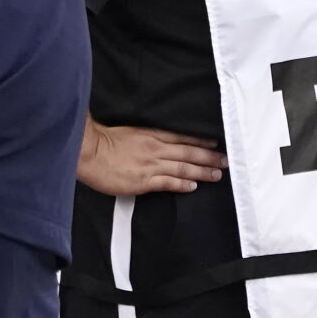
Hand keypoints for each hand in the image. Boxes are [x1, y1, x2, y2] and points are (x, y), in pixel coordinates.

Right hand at [77, 121, 226, 195]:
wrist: (90, 153)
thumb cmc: (106, 142)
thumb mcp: (130, 131)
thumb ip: (146, 136)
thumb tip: (160, 141)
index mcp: (151, 134)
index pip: (182, 137)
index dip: (201, 141)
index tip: (215, 144)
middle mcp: (155, 148)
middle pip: (188, 152)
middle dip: (209, 157)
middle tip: (226, 160)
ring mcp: (150, 165)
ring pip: (183, 167)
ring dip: (202, 171)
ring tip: (217, 174)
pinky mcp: (143, 181)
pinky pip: (168, 183)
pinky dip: (182, 184)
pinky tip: (193, 186)